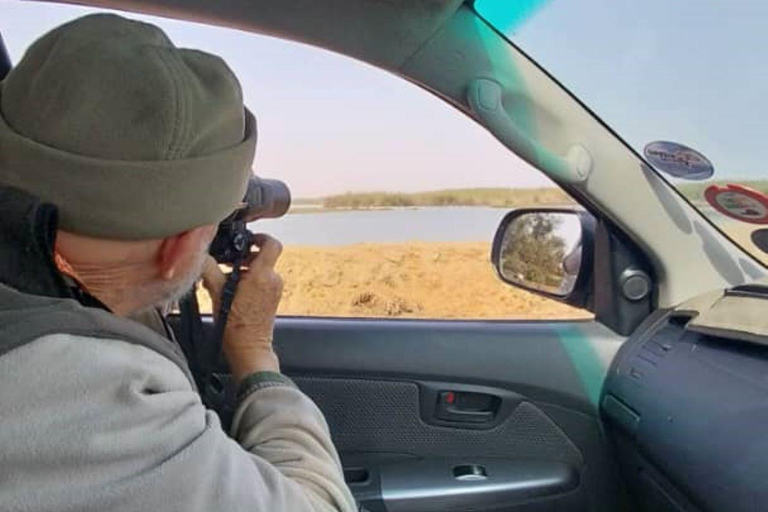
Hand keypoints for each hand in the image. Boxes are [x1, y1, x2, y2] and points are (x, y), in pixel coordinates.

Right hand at [201, 234, 283, 382]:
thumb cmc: (234, 326)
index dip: (260, 237)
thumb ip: (209, 269)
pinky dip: (250, 281)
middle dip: (245, 256)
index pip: (272, 243)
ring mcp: (275, 290)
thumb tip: (200, 254)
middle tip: (228, 263)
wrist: (249, 349)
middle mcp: (273, 280)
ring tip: (226, 279)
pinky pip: (262, 282)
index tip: (246, 239)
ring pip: (262, 270)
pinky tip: (233, 291)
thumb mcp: (217, 293)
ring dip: (245, 270)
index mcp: (262, 275)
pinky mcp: (272, 299)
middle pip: (263, 257)